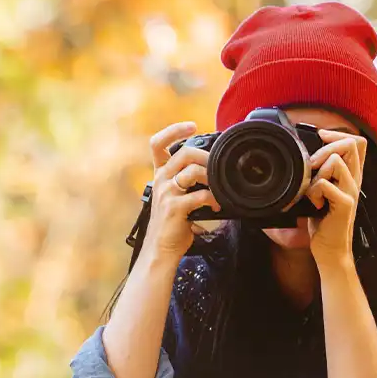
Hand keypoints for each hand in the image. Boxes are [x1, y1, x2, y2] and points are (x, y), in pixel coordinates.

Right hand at [146, 122, 220, 259]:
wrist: (161, 250)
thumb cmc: (172, 225)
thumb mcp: (176, 198)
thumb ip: (188, 183)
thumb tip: (213, 172)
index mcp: (160, 176)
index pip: (157, 144)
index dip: (174, 130)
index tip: (192, 126)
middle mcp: (160, 181)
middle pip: (184, 153)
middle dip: (206, 157)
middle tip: (217, 168)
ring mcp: (166, 193)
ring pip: (193, 171)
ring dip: (212, 178)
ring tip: (219, 190)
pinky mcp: (174, 207)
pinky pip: (200, 195)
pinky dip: (213, 199)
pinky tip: (216, 206)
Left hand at [305, 130, 368, 269]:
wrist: (330, 250)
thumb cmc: (322, 221)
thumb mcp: (320, 192)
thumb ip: (318, 174)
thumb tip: (301, 156)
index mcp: (351, 175)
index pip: (357, 141)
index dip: (338, 134)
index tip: (319, 139)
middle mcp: (354, 180)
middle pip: (352, 144)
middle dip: (325, 149)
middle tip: (311, 167)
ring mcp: (351, 192)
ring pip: (336, 161)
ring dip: (317, 172)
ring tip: (312, 190)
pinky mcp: (345, 205)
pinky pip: (325, 184)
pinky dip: (314, 192)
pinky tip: (314, 204)